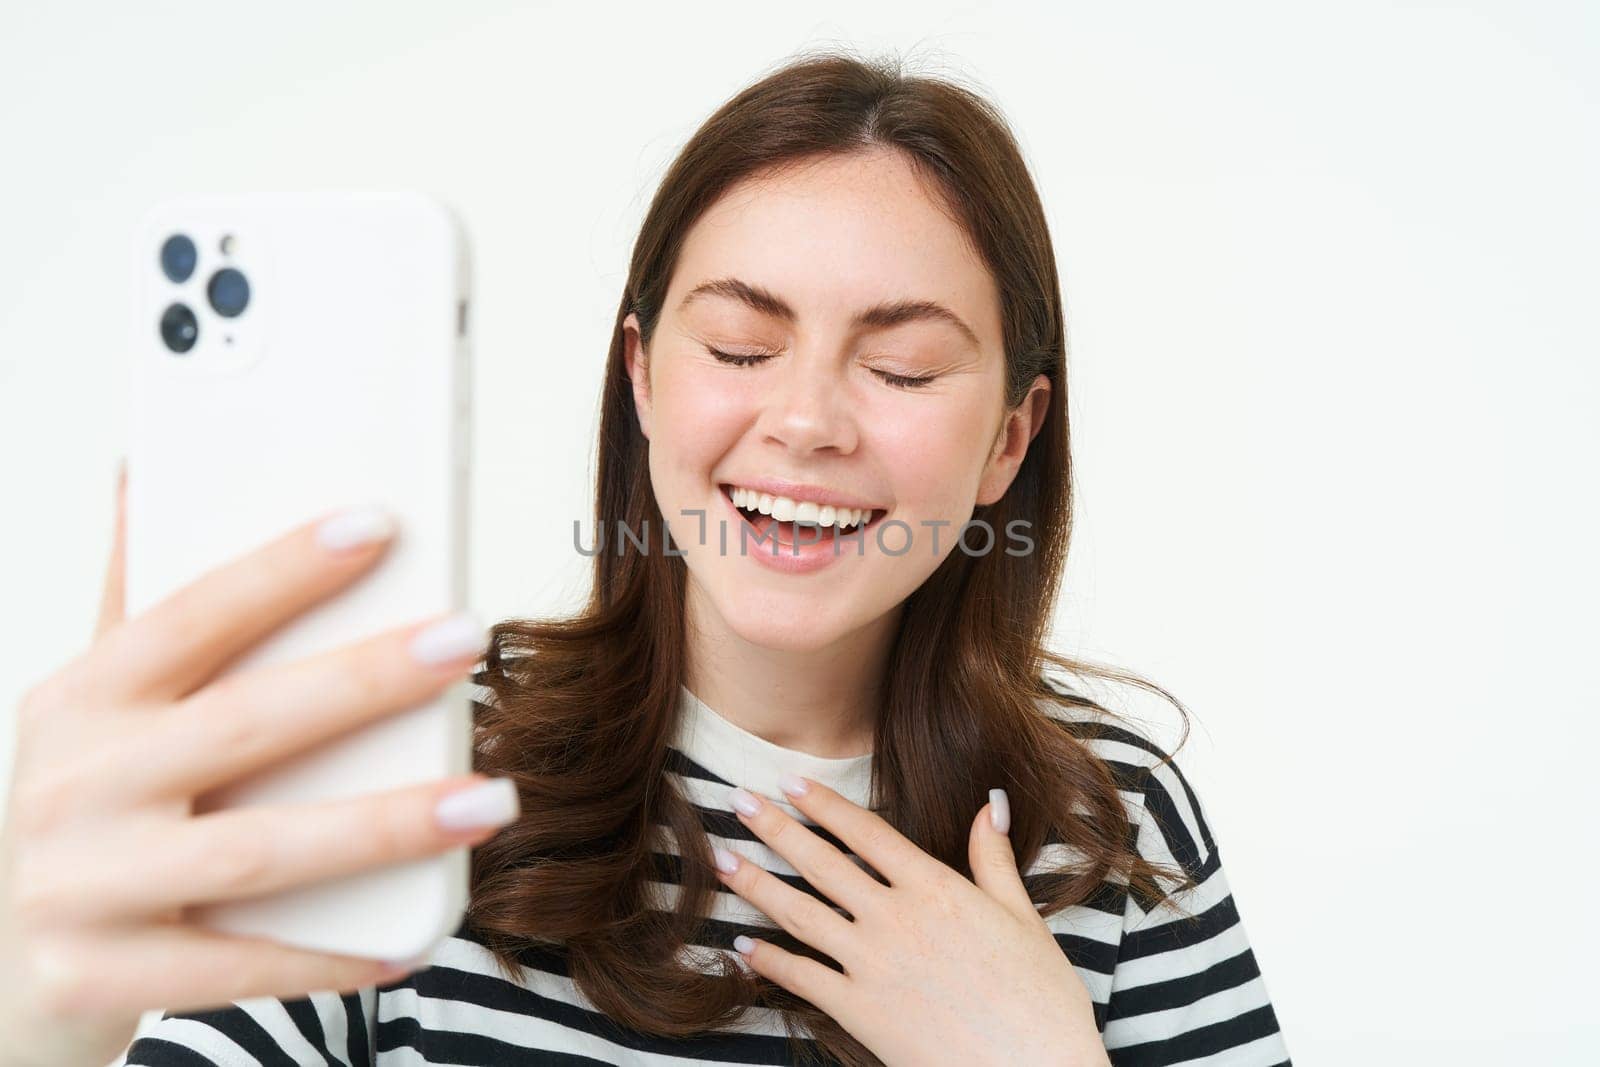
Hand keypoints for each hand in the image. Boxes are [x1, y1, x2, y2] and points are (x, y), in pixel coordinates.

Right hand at [0, 461, 518, 1066]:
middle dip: (365, 679)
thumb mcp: (90, 709)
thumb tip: (151, 473)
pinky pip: (237, 966)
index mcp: (81, 700)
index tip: (380, 523)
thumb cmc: (83, 811)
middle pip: (244, 723)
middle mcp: (75, 786)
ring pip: (257, 851)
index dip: (283, 568)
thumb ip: (133, 604)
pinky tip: (413, 937)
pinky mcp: (96, 979)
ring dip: (384, 825)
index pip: (191, 616)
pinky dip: (329, 955)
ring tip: (490, 800)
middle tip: (467, 639)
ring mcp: (81, 887)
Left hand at [711, 775, 1110, 1066]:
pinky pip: (802, 978)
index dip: (824, 805)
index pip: (867, 832)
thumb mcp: (1022, 916)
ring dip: (756, 883)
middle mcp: (897, 918)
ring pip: (801, 913)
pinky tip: (743, 944)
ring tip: (721, 859)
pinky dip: (768, 961)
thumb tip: (991, 801)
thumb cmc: (1039, 998)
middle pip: (822, 863)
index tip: (790, 781)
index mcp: (937, 887)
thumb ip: (994, 857)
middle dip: (775, 827)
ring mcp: (873, 965)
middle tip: (737, 800)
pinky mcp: (860, 1012)